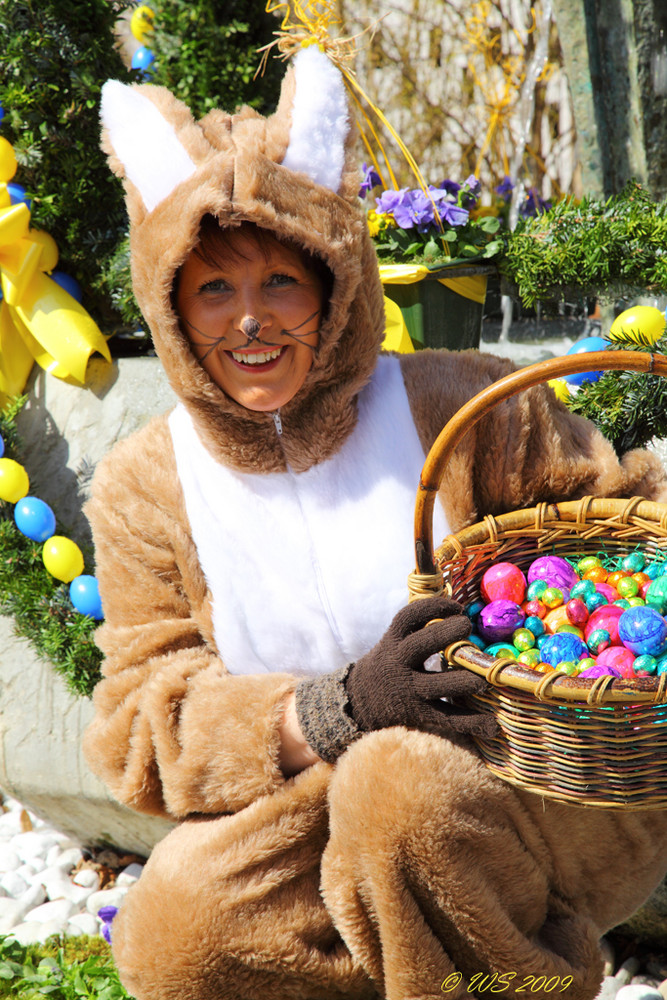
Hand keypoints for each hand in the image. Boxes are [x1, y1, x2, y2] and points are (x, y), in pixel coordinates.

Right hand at [345, 595, 496, 739]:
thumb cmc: (389, 663)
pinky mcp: (419, 714)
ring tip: (485, 679)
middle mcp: (398, 662)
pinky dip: (470, 722)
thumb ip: (419, 629)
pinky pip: (447, 718)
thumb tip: (459, 612)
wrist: (360, 700)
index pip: (408, 617)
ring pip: (436, 685)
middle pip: (420, 645)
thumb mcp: (394, 642)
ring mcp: (409, 690)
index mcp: (393, 641)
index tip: (456, 607)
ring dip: (464, 681)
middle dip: (446, 633)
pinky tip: (491, 725)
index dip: (433, 607)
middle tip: (468, 627)